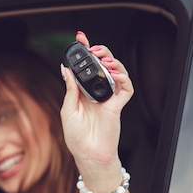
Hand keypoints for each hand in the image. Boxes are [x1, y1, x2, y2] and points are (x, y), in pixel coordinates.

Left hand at [60, 31, 133, 169]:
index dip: (84, 52)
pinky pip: (126, 89)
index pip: (84, 67)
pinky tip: (115, 76)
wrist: (88, 154)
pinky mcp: (118, 106)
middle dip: (101, 52)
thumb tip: (66, 68)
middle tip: (94, 49)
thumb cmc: (76, 136)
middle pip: (103, 65)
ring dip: (113, 63)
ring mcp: (108, 98)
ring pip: (117, 73)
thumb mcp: (68, 110)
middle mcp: (96, 92)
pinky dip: (123, 79)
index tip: (80, 37)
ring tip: (104, 60)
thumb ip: (70, 89)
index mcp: (82, 92)